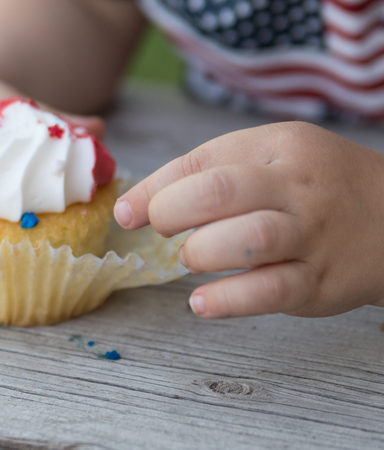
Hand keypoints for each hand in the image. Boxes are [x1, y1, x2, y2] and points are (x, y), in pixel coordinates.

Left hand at [113, 122, 383, 317]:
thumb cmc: (314, 189)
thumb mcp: (271, 159)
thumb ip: (207, 174)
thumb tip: (134, 206)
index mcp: (278, 147)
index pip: (201, 161)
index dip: (155, 190)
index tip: (129, 213)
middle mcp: (297, 186)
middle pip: (218, 193)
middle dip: (171, 213)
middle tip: (163, 231)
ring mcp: (312, 234)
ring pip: (246, 239)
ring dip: (201, 252)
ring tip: (192, 259)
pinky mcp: (321, 280)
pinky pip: (270, 291)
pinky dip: (227, 299)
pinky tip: (201, 302)